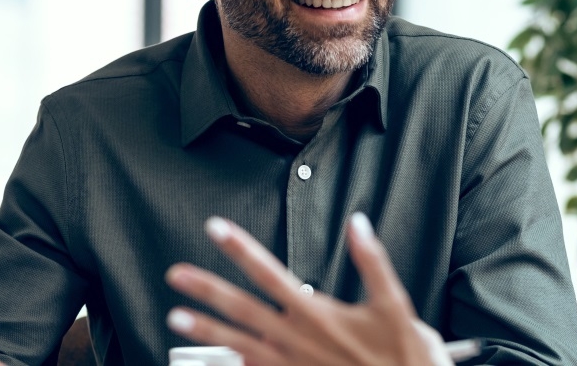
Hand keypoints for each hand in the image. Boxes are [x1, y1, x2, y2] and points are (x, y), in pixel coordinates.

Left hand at [165, 213, 452, 365]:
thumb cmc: (401, 359)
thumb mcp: (395, 305)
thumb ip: (372, 261)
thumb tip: (359, 223)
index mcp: (317, 313)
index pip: (268, 272)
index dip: (240, 248)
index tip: (217, 230)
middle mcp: (296, 338)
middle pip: (241, 307)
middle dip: (206, 289)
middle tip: (177, 274)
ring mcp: (290, 365)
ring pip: (237, 344)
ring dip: (205, 330)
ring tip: (176, 318)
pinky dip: (232, 364)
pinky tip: (213, 360)